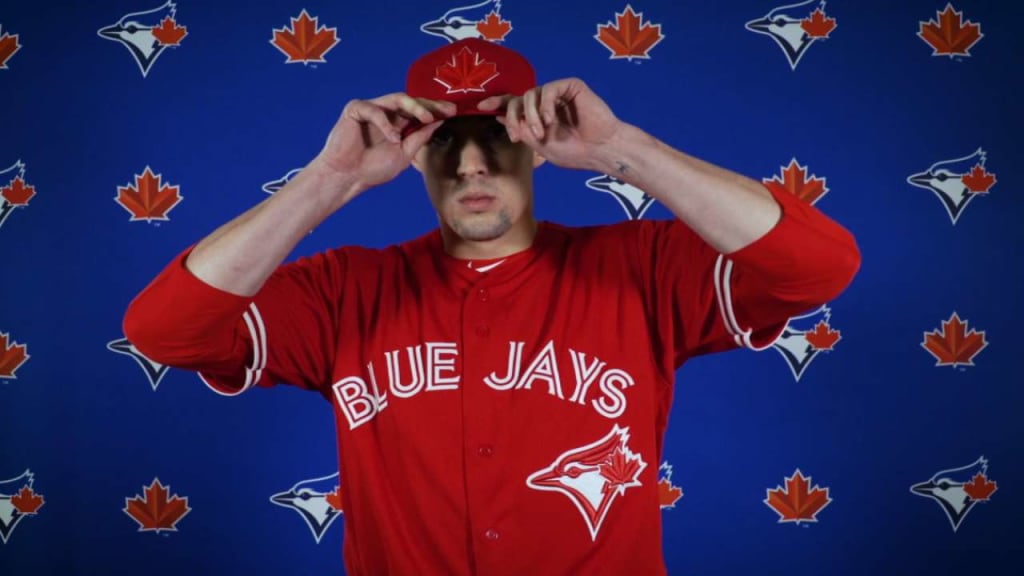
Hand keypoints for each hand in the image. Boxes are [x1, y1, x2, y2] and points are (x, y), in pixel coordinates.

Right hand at [312, 93, 456, 190]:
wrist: (347, 177)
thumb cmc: (373, 169)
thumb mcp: (405, 154)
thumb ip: (419, 137)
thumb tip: (438, 123)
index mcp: (398, 123)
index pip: (420, 111)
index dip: (436, 110)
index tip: (453, 112)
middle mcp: (387, 113)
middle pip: (411, 101)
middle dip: (430, 105)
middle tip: (446, 110)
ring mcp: (371, 109)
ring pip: (397, 99)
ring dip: (414, 107)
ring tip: (426, 118)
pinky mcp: (356, 109)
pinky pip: (375, 111)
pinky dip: (386, 124)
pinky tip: (393, 138)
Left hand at [477, 78, 622, 171]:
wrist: (600, 150)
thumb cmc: (574, 152)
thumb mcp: (540, 145)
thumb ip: (522, 129)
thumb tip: (500, 117)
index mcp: (538, 114)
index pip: (513, 103)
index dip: (496, 102)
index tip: (480, 106)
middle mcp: (546, 101)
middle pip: (517, 99)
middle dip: (513, 117)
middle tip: (519, 135)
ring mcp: (558, 93)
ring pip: (530, 94)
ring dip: (531, 116)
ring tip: (541, 133)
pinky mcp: (571, 86)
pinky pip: (549, 89)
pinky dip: (545, 106)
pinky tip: (551, 120)